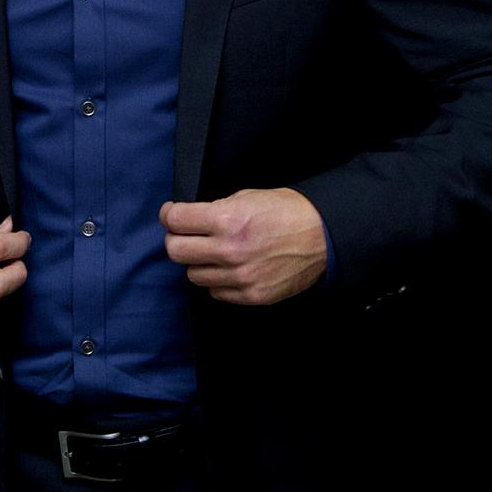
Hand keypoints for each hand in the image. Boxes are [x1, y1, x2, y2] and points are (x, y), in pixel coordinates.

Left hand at [159, 188, 326, 304]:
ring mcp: (240, 277)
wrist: (323, 236)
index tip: (171, 214)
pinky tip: (230, 268)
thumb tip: (188, 220)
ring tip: (213, 252)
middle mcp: (230, 250)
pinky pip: (215, 291)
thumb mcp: (248, 197)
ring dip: (198, 262)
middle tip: (185, 235)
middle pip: (175, 251)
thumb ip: (215, 209)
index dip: (169, 214)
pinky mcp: (250, 295)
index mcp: (228, 218)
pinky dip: (217, 280)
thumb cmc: (287, 212)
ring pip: (193, 275)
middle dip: (176, 239)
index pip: (175, 220)